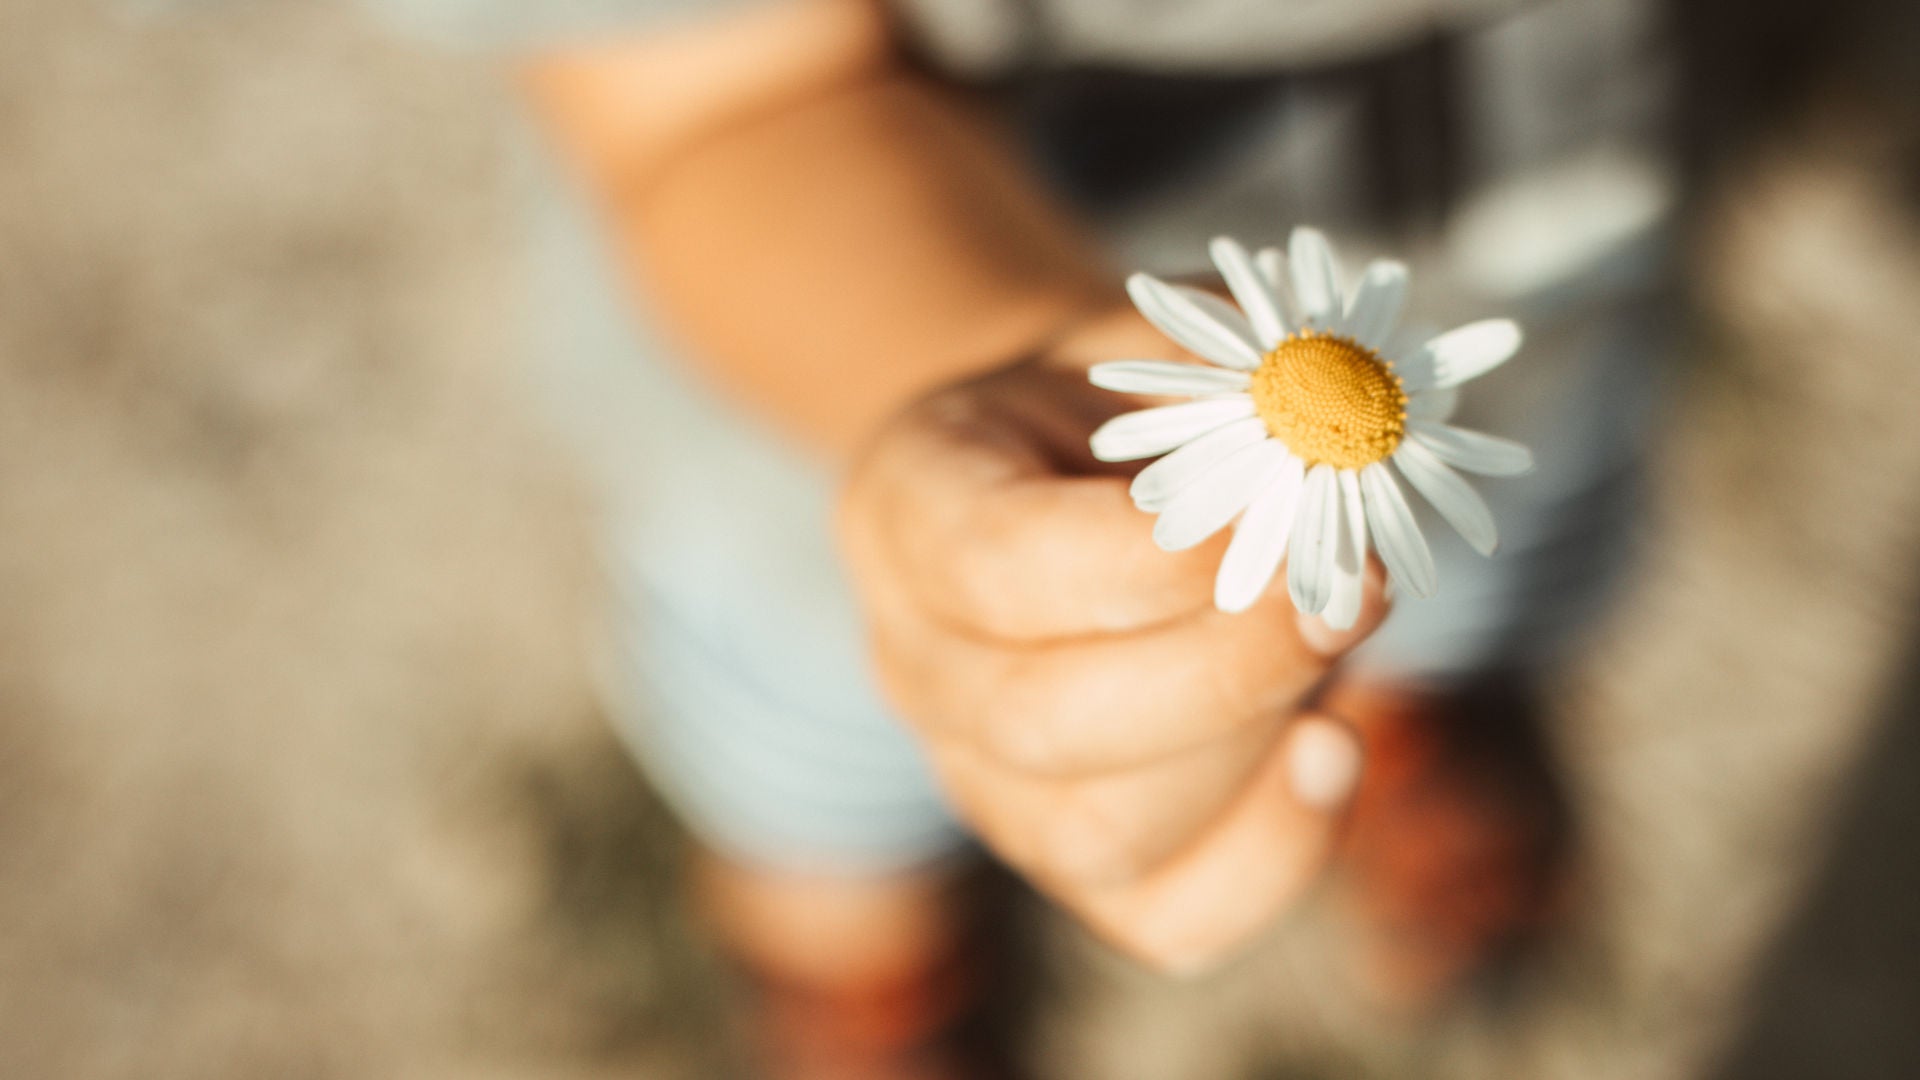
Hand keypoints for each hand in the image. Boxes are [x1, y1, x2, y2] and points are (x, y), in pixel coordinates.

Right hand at [839, 310, 1388, 972]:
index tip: (1283, 507)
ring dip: (1253, 747)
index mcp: (906, 508)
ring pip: (1098, 831)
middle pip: (1038, 723)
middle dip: (1224, 668)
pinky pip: (1162, 917)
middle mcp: (917, 664)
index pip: (995, 567)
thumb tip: (1346, 434)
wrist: (1080, 484)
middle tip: (1348, 591)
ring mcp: (980, 778)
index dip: (1149, 559)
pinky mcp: (1068, 857)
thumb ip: (1238, 375)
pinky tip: (1332, 755)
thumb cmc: (1127, 408)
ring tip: (1338, 639)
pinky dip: (1269, 858)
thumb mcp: (1161, 345)